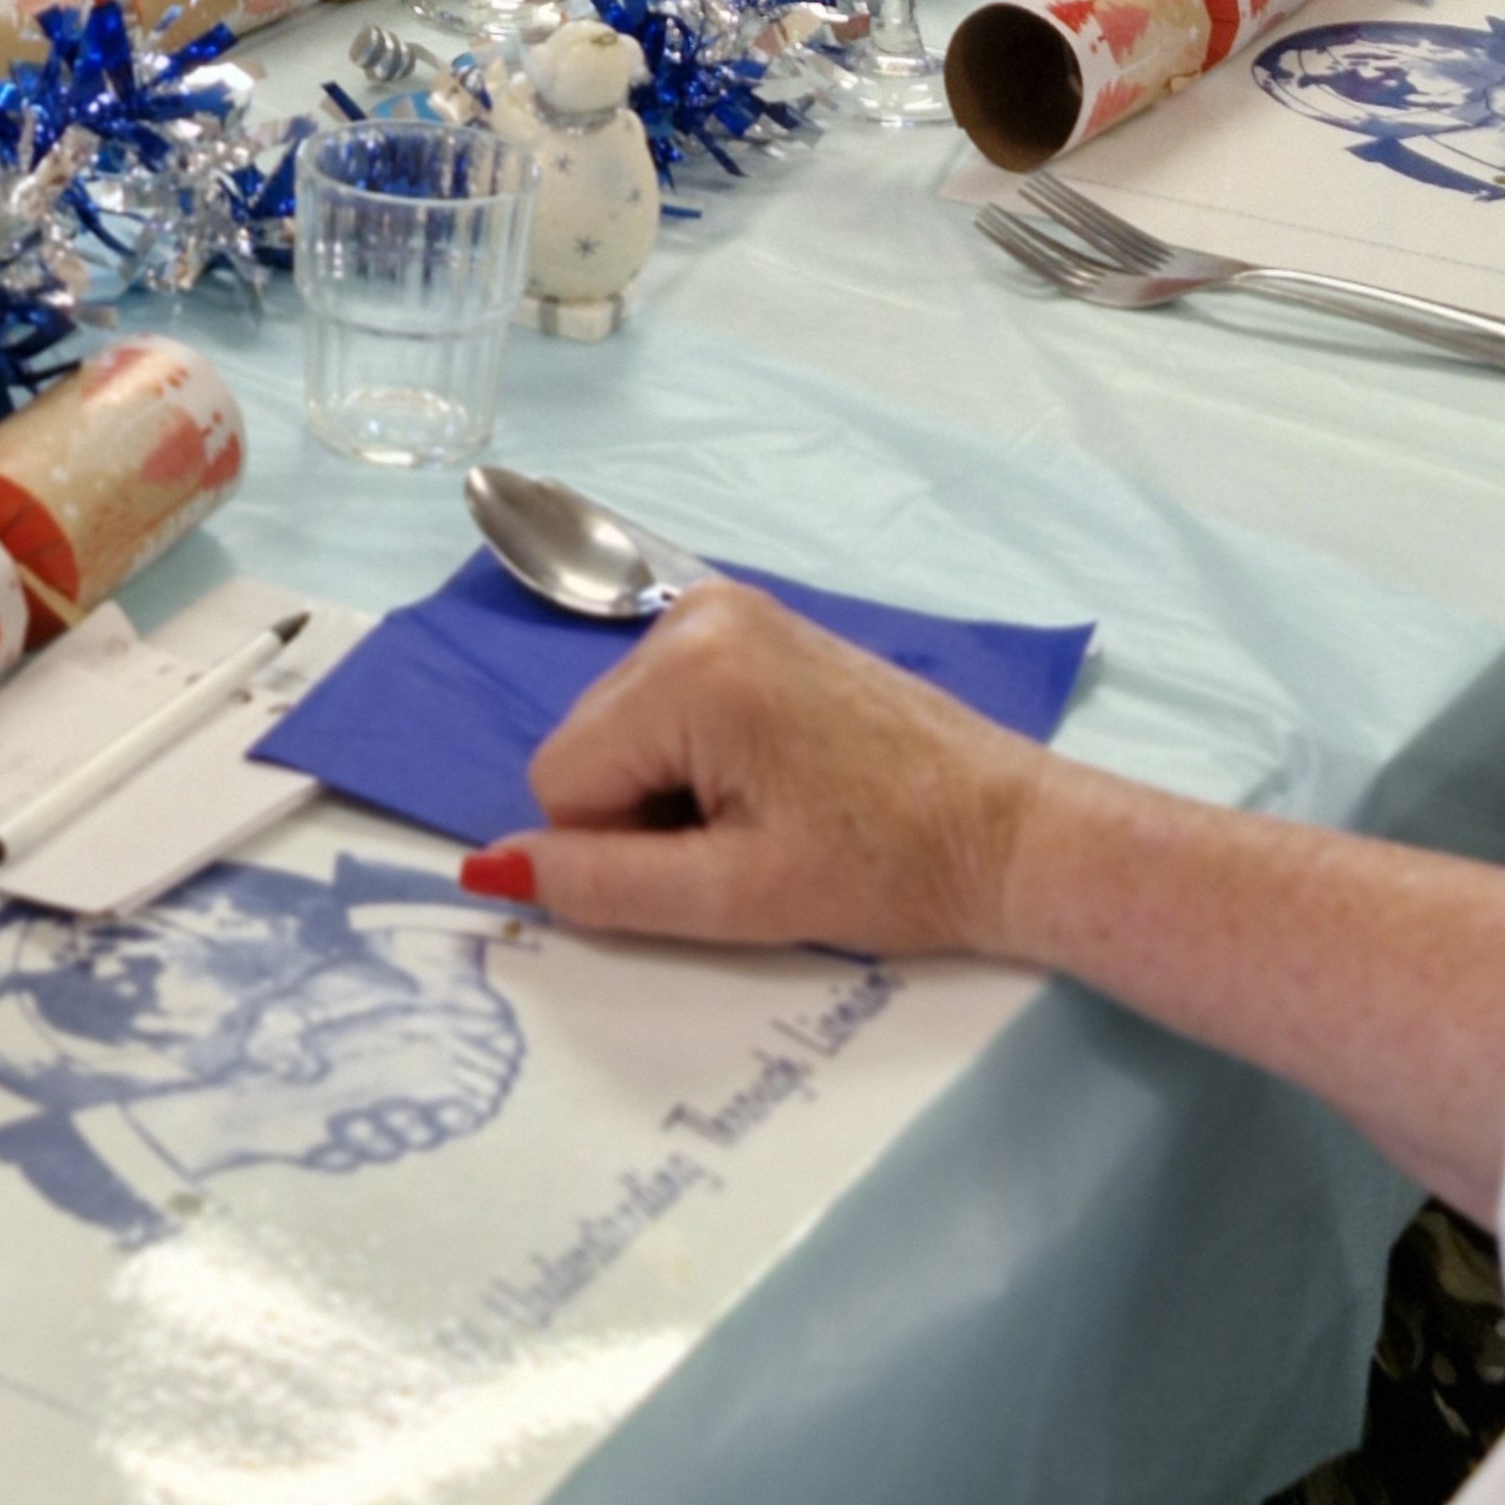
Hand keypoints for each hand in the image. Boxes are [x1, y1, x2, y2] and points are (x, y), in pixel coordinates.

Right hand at [463, 581, 1044, 962]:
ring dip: (671, 786)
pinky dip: (699, 753)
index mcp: (688, 667)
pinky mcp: (755, 622)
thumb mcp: (739, 897)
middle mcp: (693, 612)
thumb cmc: (890, 869)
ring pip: (623, 725)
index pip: (561, 778)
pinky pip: (668, 698)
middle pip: (588, 742)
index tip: (714, 866)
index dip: (617, 848)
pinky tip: (778, 780)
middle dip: (644, 811)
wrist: (1012, 831)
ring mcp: (726, 607)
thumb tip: (492, 867)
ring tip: (773, 814)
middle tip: (751, 845)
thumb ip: (605, 885)